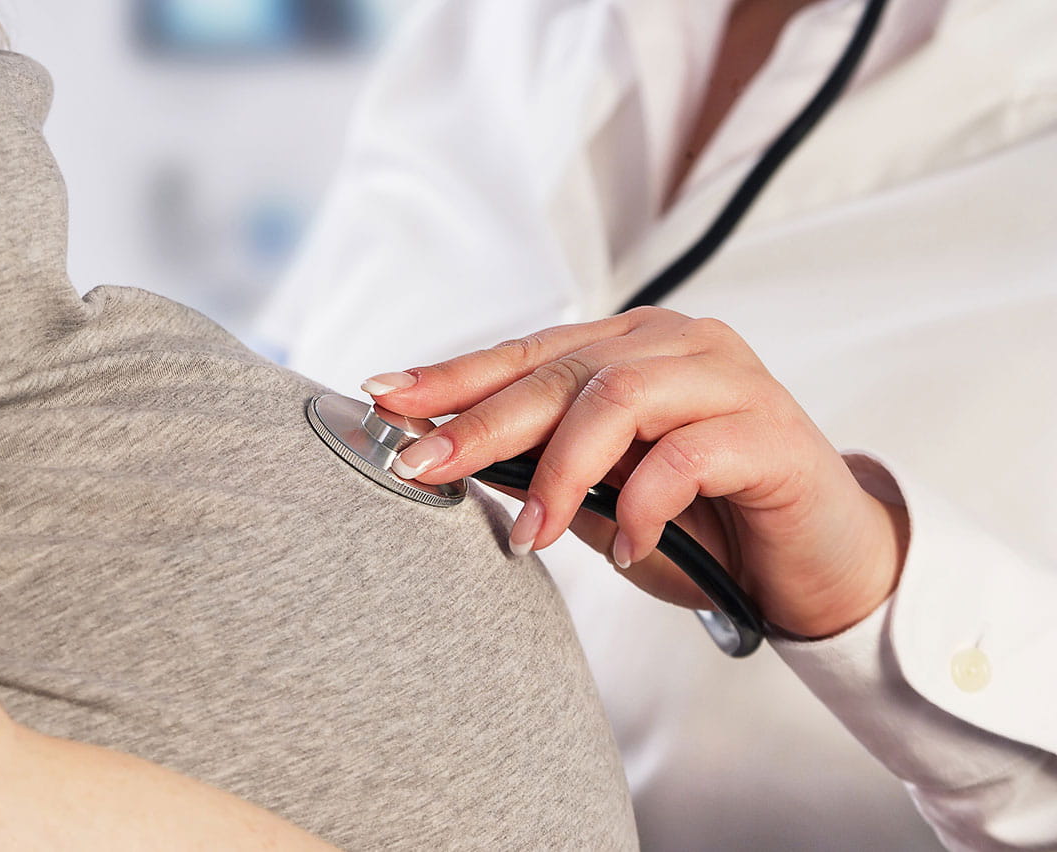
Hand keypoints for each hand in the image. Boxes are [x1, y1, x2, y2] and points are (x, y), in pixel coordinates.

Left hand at [361, 307, 907, 638]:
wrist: (817, 566)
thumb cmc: (704, 526)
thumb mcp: (602, 499)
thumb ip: (542, 471)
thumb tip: (447, 460)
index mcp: (630, 347)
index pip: (525, 354)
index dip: (452, 376)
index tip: (383, 397)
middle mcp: (676, 344)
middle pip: (559, 372)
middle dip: (479, 423)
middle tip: (423, 467)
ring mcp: (728, 379)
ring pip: (616, 398)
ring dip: (559, 473)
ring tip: (531, 536)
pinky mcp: (771, 431)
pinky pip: (684, 456)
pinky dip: (641, 506)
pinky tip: (627, 548)